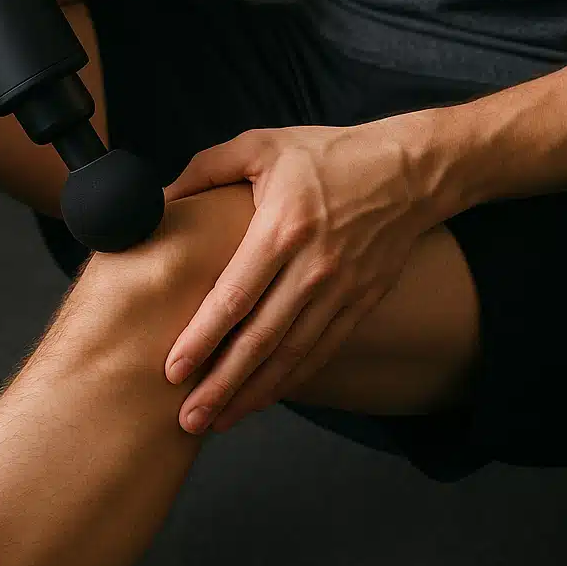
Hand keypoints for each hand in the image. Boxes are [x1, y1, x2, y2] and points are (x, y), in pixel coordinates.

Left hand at [163, 117, 442, 433]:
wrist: (409, 170)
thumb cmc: (328, 154)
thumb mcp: (261, 145)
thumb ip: (205, 169)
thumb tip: (158, 196)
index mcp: (283, 228)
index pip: (235, 297)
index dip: (202, 338)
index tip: (172, 370)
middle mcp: (313, 267)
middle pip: (261, 340)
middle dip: (221, 384)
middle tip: (187, 419)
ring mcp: (341, 289)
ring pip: (291, 355)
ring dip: (252, 393)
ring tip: (217, 420)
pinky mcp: (360, 302)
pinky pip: (321, 351)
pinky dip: (290, 380)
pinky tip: (261, 397)